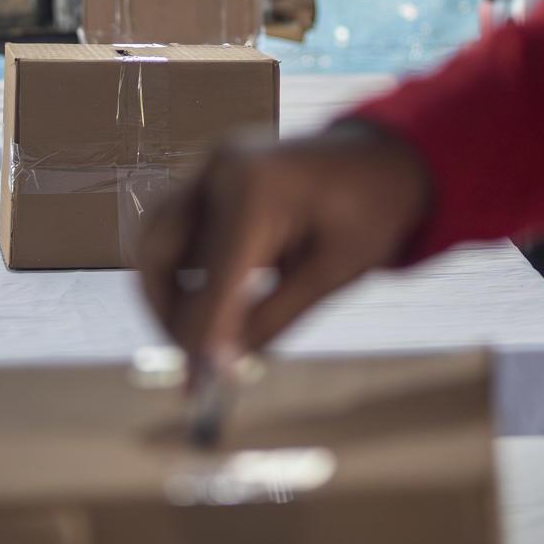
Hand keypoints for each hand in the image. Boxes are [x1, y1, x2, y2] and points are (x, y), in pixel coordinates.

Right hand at [137, 123, 429, 370]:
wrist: (386, 157)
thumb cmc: (372, 214)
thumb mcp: (332, 275)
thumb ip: (273, 319)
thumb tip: (224, 364)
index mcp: (256, 192)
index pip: (211, 280)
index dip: (202, 337)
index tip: (200, 386)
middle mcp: (219, 170)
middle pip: (159, 252)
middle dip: (167, 313)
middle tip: (193, 361)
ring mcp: (209, 165)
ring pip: (157, 239)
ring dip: (167, 290)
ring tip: (200, 333)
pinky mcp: (209, 172)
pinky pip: (175, 225)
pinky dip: (181, 267)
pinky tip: (212, 299)